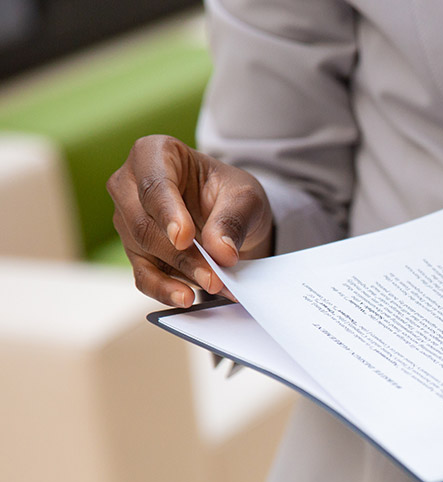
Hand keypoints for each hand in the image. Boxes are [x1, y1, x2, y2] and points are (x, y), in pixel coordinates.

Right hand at [107, 135, 274, 307]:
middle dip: (180, 254)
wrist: (232, 214)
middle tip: (213, 276)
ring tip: (211, 286)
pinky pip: (143, 275)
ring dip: (178, 274)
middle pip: (144, 223)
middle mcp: (130, 185)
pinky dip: (165, 290)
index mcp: (154, 154)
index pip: (154, 185)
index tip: (185, 238)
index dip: (168, 214)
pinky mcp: (136, 252)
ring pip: (142, 251)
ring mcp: (128, 220)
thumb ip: (232, 220)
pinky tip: (185, 299)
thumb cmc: (230, 193)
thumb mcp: (245, 198)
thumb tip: (220, 253)